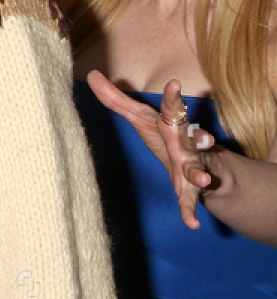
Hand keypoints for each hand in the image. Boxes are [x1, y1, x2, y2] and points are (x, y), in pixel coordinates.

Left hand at [87, 71, 221, 229]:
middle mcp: (186, 143)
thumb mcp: (139, 117)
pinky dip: (190, 212)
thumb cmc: (164, 135)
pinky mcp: (189, 189)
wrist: (196, 166)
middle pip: (193, 138)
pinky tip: (191, 224)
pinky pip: (190, 201)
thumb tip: (92, 74)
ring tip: (202, 179)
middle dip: (199, 137)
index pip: (173, 108)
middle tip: (205, 137)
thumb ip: (116, 98)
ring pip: (196, 169)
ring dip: (199, 174)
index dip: (173, 97)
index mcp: (173, 124)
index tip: (175, 84)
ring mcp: (190, 166)